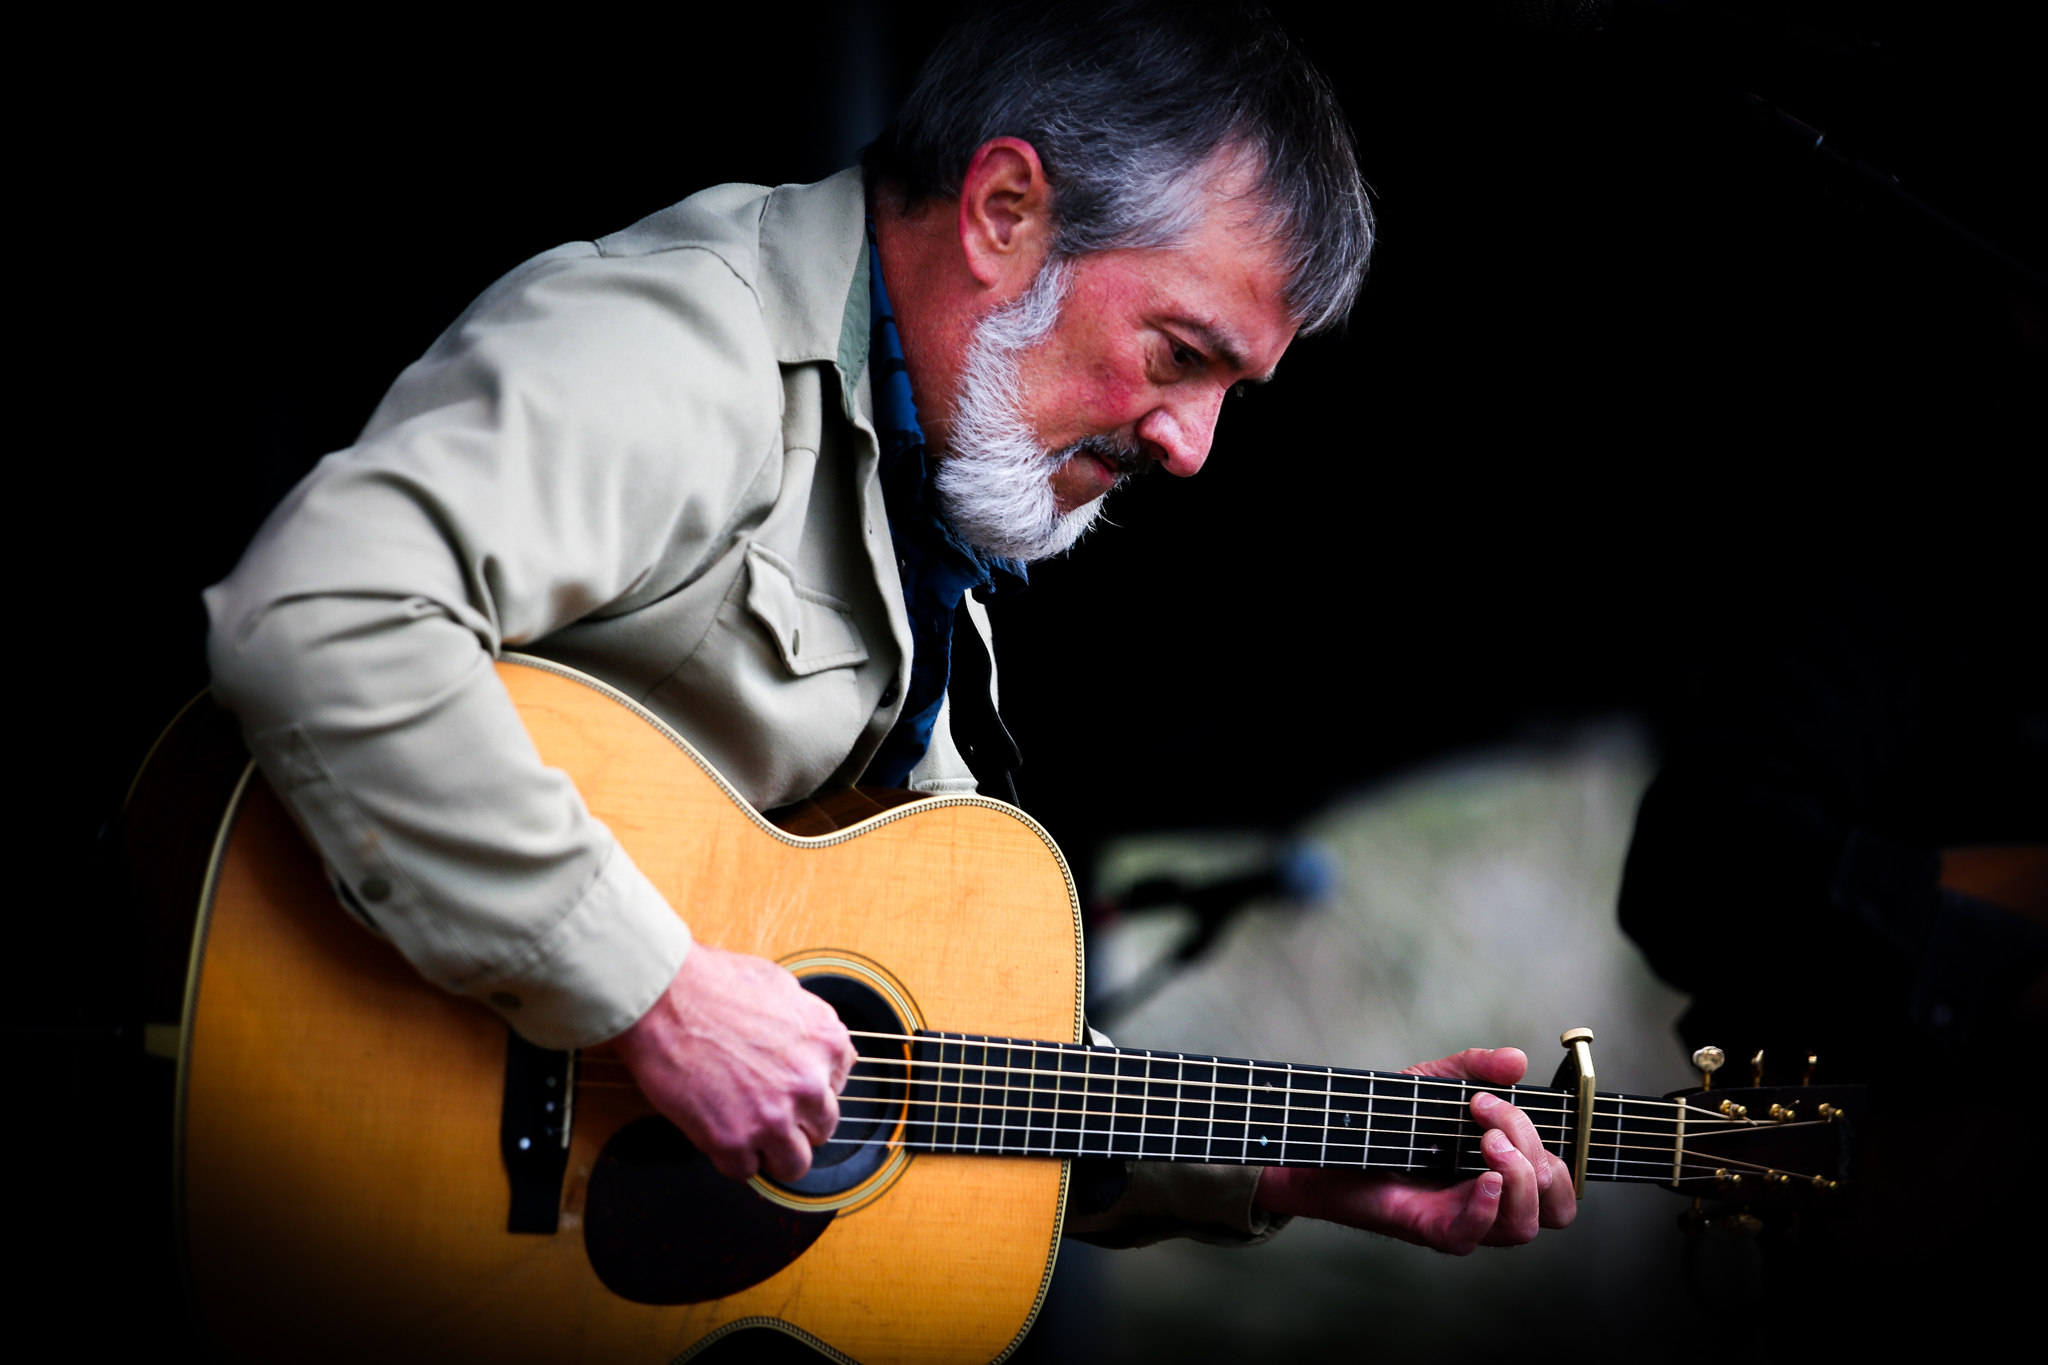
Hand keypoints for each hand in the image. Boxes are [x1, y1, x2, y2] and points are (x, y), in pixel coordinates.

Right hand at [612, 944, 856, 1182]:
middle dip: (796, 1122)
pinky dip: (732, 1158)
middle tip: (766, 1108)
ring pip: (794, 1165)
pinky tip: (719, 1132)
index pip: (836, 1088)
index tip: (787, 1086)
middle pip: (821, 1129)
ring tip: (749, 1133)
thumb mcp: (784, 987)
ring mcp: (772, 1117)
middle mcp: (808, 1085)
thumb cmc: (713, 983)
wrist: (661, 995)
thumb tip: (821, 1047)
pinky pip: (745, 1171)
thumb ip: (811, 1024)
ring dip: (773, 1153)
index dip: (807, 1088)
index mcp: (827, 1044)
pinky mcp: (732, 1140)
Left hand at [1253, 1046, 1575, 1254]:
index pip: (1559, 1179)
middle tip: (1490, 1123)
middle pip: (1556, 1205)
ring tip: (1486, 1142)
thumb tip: (1517, 1060)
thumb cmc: (1384, 1121)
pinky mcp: (1429, 1229)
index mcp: (1503, 1173)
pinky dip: (1486, 1207)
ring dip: (1517, 1177)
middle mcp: (1491, 1203)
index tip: (1492, 1100)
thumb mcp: (1434, 1082)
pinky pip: (1474, 1235)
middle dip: (1536, 1155)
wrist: (1325, 1142)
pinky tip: (1484, 1178)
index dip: (1546, 1142)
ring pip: (1523, 1224)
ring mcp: (1463, 1220)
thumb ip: (1476, 1067)